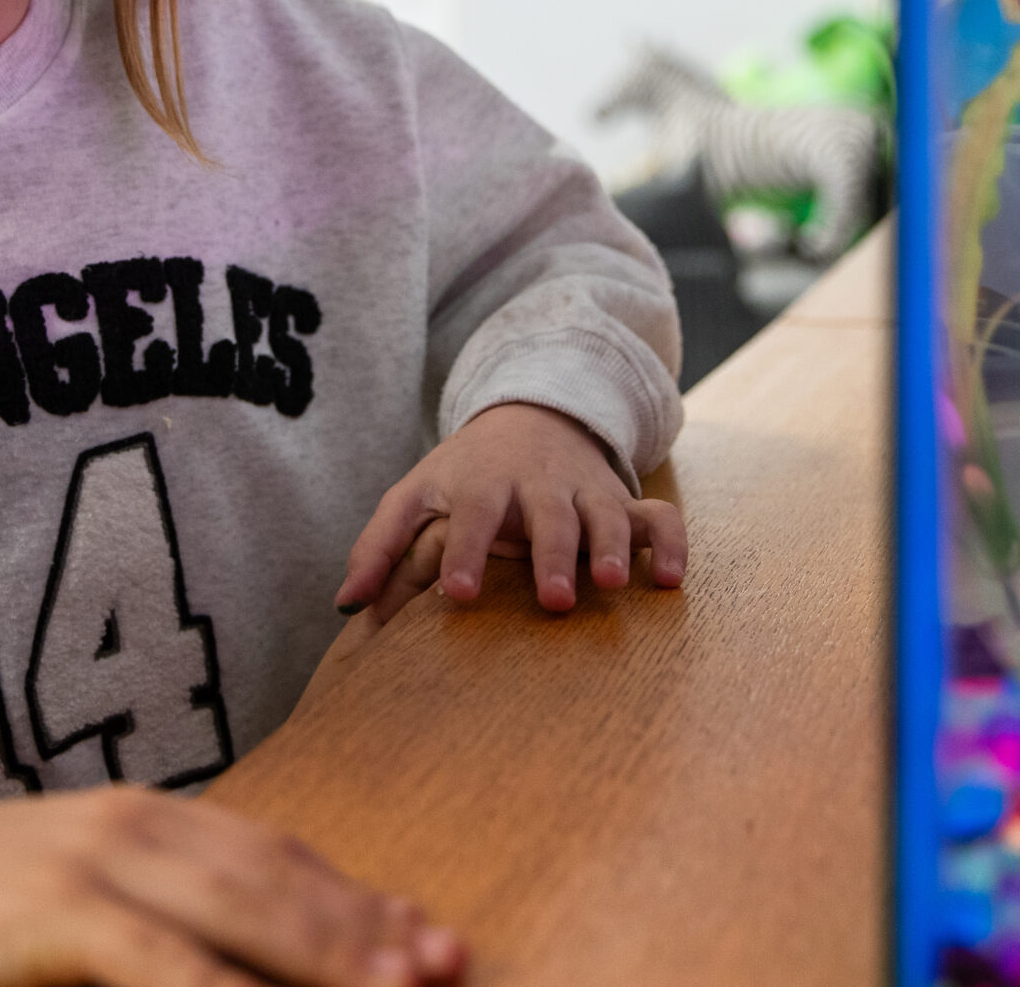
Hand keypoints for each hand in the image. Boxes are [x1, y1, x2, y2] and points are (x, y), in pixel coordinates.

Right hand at [0, 786, 466, 986]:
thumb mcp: (69, 906)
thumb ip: (147, 922)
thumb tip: (228, 963)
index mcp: (139, 820)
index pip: (275, 852)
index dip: (357, 892)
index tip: (427, 934)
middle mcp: (133, 825)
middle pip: (281, 875)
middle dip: (370, 921)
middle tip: (449, 964)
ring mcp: (98, 861)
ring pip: (245, 908)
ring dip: (331, 951)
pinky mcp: (60, 910)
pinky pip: (165, 959)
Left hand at [337, 402, 686, 616]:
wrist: (530, 415)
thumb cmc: (462, 474)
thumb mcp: (414, 496)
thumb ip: (379, 547)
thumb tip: (346, 605)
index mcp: (483, 484)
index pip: (472, 516)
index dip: (466, 554)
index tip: (458, 595)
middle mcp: (538, 485)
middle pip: (548, 518)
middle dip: (551, 556)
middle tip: (553, 600)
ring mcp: (585, 492)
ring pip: (606, 515)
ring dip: (612, 547)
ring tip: (611, 584)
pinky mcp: (621, 502)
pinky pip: (658, 518)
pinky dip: (672, 544)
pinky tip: (673, 581)